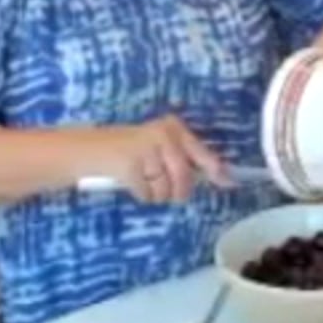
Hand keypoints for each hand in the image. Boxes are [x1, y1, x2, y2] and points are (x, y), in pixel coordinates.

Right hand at [88, 116, 228, 204]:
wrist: (95, 149)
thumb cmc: (134, 150)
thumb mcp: (162, 147)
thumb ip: (188, 159)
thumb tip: (220, 176)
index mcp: (174, 128)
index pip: (200, 151)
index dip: (215, 168)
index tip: (228, 181)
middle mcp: (163, 135)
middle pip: (183, 176)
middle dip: (178, 191)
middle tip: (170, 192)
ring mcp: (146, 148)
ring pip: (165, 188)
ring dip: (157, 193)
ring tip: (145, 181)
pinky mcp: (130, 165)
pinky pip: (147, 193)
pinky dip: (142, 194)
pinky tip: (133, 182)